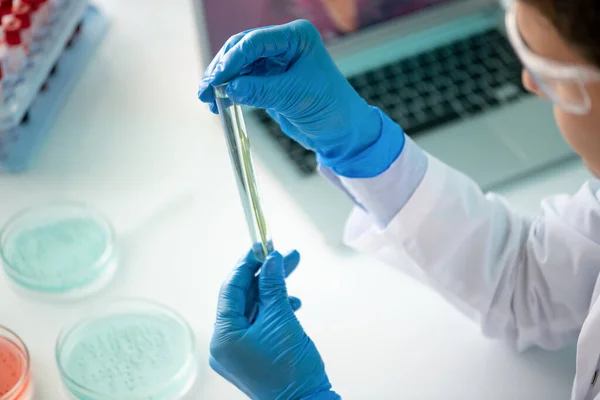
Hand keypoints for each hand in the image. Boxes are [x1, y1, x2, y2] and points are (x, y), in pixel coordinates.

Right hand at [198, 20, 385, 175]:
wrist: (341, 132)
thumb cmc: (329, 109)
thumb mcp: (294, 97)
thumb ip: (260, 91)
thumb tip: (228, 88)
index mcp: (297, 37)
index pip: (255, 42)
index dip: (232, 61)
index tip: (216, 79)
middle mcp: (284, 44)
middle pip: (242, 50)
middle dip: (223, 70)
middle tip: (205, 91)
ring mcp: (276, 62)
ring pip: (240, 66)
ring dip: (223, 82)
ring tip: (208, 100)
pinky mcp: (270, 80)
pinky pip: (244, 81)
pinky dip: (231, 91)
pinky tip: (220, 103)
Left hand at [210, 250, 339, 399]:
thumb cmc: (291, 372)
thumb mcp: (282, 320)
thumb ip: (274, 287)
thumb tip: (272, 261)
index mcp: (223, 337)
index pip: (231, 289)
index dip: (247, 265)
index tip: (261, 247)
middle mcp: (225, 344)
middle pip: (243, 297)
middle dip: (266, 275)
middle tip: (284, 256)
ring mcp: (238, 351)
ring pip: (254, 309)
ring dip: (274, 290)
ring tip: (292, 272)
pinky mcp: (253, 355)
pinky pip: (260, 323)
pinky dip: (276, 310)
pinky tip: (293, 303)